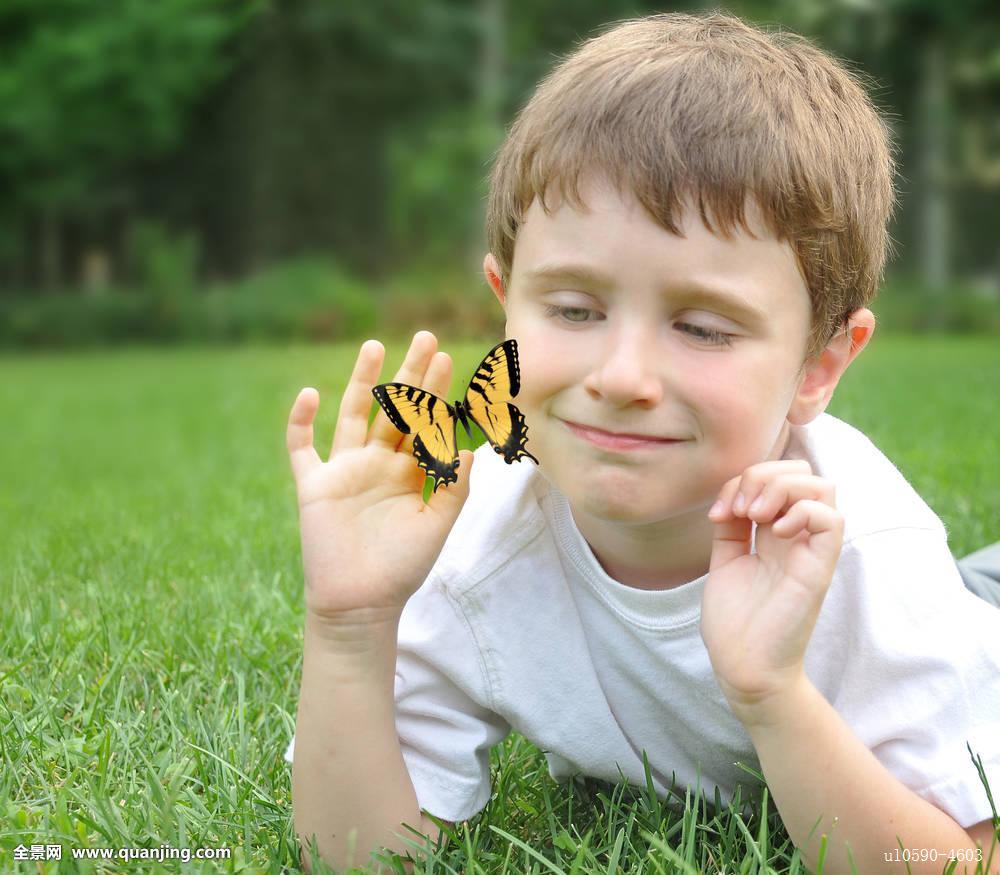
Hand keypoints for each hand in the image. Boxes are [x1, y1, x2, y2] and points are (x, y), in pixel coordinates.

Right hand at [285, 331, 473, 627]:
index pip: (423, 423)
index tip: (448, 359)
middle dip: (410, 374)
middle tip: (426, 338)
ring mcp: (344, 471)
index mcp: (407, 472)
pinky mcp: (314, 486)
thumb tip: (470, 447)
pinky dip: (300, 422)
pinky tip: (309, 395)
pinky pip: (302, 449)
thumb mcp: (436, 524)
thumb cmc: (402, 568)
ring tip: (374, 346)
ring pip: (352, 415)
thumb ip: (453, 487)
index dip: (435, 392)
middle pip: (393, 409)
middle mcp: (376, 464)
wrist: (362, 604)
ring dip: (361, 381)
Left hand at [700, 460, 843, 725]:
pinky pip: (832, 521)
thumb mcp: (726, 560)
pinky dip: (802, 512)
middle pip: (804, 473)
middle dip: (765, 475)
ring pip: (823, 487)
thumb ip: (732, 525)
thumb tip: (731, 496)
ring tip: (754, 516)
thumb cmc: (735, 620)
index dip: (744, 479)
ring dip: (781, 489)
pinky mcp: (819, 569)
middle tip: (741, 510)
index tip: (719, 513)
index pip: (778, 476)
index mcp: (775, 532)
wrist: (743, 665)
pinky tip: (775, 532)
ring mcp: (811, 550)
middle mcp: (797, 536)